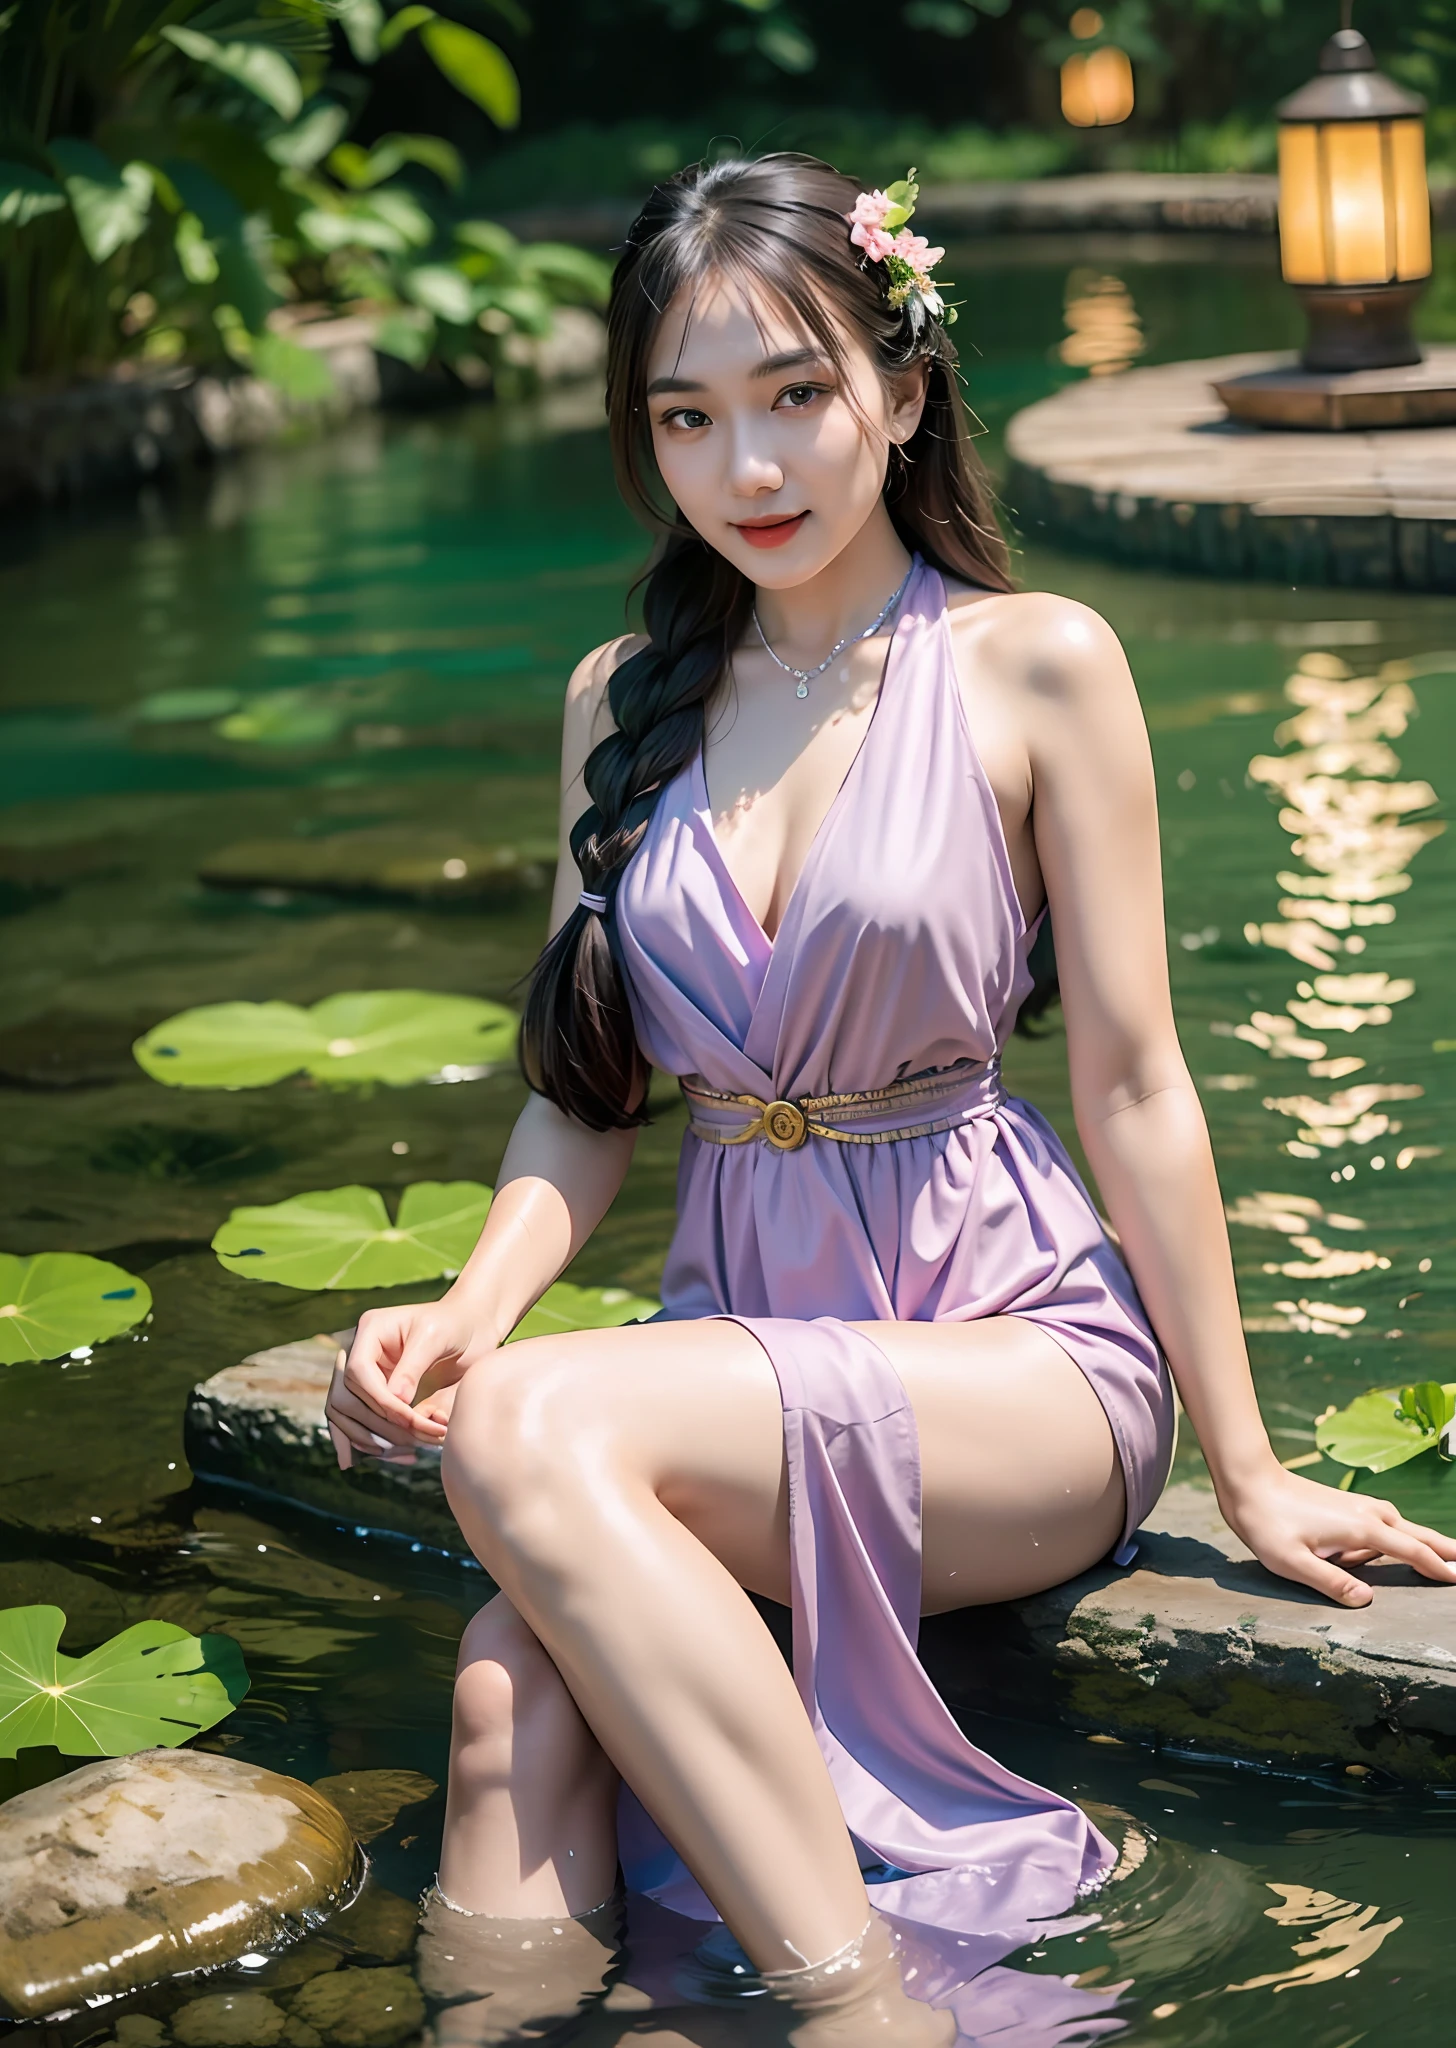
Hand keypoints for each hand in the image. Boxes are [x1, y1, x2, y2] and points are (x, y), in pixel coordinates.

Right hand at [325, 1296, 498, 1470]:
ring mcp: (361, 1374)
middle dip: (377, 1425)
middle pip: (345, 1398)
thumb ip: (413, 1366)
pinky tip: (394, 1457)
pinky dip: (372, 1443)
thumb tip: (394, 1400)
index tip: (409, 1419)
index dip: (379, 1401)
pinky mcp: (370, 1393)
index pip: (357, 1373)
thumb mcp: (437, 1338)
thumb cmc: (455, 1325)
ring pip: (345, 1416)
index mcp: (370, 1329)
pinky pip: (358, 1422)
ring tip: (408, 1455)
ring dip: (371, 1440)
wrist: (469, 1328)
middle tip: (412, 1444)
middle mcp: (358, 1352)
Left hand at [1220, 1463, 1455, 1606]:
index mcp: (1362, 1529)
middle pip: (1418, 1534)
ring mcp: (1357, 1505)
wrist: (1249, 1481)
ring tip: (1443, 1557)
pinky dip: (1398, 1535)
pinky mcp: (1345, 1504)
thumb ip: (1331, 1583)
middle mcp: (1367, 1513)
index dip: (1438, 1567)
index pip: (1413, 1552)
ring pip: (1401, 1526)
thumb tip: (1367, 1600)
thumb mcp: (1292, 1562)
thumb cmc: (1267, 1523)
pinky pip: (1383, 1522)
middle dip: (1445, 1549)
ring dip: (1423, 1541)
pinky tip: (1389, 1546)